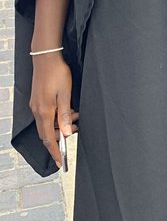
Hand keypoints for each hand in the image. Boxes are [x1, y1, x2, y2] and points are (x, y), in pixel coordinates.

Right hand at [29, 53, 77, 169]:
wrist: (46, 57)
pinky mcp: (38, 100)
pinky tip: (69, 109)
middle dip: (61, 136)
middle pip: (47, 133)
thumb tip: (64, 132)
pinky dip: (58, 116)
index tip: (61, 162)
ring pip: (49, 123)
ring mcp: (36, 105)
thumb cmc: (57, 74)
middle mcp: (37, 111)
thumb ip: (65, 115)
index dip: (55, 152)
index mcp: (44, 112)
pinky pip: (47, 114)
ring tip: (76, 117)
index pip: (48, 139)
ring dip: (62, 124)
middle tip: (75, 130)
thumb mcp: (65, 95)